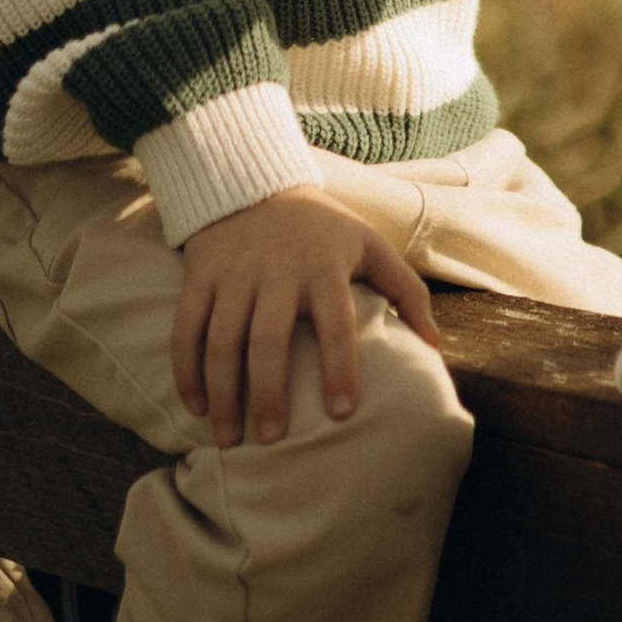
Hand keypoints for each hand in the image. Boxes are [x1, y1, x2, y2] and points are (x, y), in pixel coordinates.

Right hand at [170, 185, 441, 448]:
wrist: (253, 183)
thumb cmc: (322, 228)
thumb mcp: (371, 244)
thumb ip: (406, 290)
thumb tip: (434, 344)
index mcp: (324, 267)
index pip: (336, 322)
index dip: (340, 368)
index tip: (342, 414)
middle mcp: (276, 272)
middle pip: (268, 338)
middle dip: (268, 391)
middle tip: (272, 439)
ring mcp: (234, 275)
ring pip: (222, 339)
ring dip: (223, 392)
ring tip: (229, 439)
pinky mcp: (200, 276)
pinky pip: (187, 327)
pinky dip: (186, 369)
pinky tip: (195, 407)